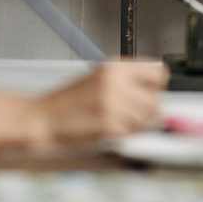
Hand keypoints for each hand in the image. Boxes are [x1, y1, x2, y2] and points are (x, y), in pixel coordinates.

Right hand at [37, 60, 168, 143]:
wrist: (44, 117)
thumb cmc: (69, 101)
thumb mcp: (99, 78)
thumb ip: (127, 81)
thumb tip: (155, 90)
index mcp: (114, 67)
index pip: (158, 72)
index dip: (155, 85)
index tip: (150, 92)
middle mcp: (116, 82)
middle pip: (155, 99)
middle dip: (148, 110)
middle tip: (132, 113)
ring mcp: (113, 104)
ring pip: (147, 119)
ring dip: (138, 124)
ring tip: (119, 122)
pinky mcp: (109, 126)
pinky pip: (132, 133)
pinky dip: (125, 135)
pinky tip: (110, 129)